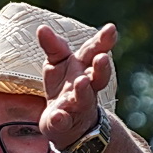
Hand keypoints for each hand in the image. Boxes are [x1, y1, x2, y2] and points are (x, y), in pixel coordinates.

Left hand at [37, 22, 115, 148]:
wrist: (67, 124)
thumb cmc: (64, 85)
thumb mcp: (57, 63)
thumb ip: (53, 47)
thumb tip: (42, 27)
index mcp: (84, 68)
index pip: (94, 52)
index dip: (103, 41)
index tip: (111, 28)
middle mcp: (86, 87)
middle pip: (98, 77)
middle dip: (101, 67)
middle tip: (101, 57)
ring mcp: (76, 106)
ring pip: (83, 99)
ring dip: (83, 90)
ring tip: (81, 82)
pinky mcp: (64, 123)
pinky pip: (63, 121)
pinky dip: (61, 119)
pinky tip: (57, 115)